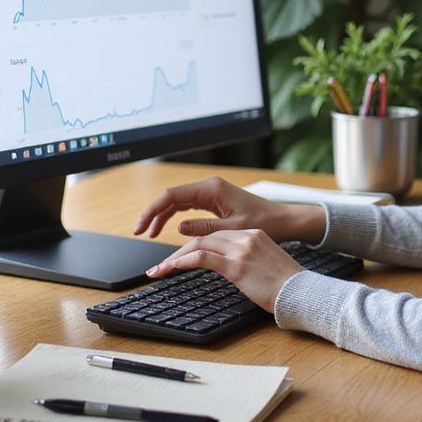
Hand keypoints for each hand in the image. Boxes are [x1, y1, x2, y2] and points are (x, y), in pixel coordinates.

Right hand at [133, 175, 323, 243]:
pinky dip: (175, 217)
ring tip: (149, 234)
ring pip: (178, 202)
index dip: (154, 211)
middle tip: (139, 232)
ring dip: (162, 216)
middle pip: (172, 197)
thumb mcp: (233, 229)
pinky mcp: (214, 202)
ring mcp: (211, 193)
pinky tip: (166, 230)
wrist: (283, 220)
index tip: (141, 227)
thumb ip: (205, 228)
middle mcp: (209, 187)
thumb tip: (179, 227)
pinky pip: (188, 207)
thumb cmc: (263, 222)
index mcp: (212, 189)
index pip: (173, 196)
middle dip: (154, 213)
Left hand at [146, 230, 302, 312]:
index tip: (181, 257)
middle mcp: (246, 236)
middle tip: (163, 265)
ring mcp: (241, 249)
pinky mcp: (236, 265)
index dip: (195, 245)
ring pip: (198, 245)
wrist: (301, 292)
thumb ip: (247, 261)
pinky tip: (171, 269)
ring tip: (159, 270)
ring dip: (174, 258)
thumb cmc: (287, 286)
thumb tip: (232, 270)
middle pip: (204, 238)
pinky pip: (202, 258)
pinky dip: (182, 261)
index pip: (216, 235)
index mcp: (253, 234)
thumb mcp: (266, 265)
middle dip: (179, 251)